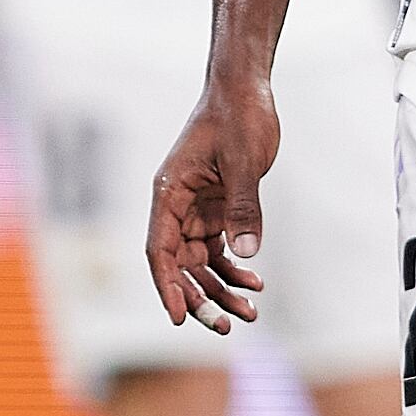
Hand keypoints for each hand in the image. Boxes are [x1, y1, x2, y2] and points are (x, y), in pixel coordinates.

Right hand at [145, 71, 280, 331]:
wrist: (247, 88)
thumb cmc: (238, 115)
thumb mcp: (243, 160)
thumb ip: (243, 207)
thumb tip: (246, 253)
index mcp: (169, 192)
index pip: (160, 249)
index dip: (167, 286)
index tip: (179, 318)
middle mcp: (177, 205)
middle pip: (181, 264)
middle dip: (201, 297)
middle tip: (226, 326)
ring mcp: (196, 208)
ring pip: (201, 262)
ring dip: (222, 288)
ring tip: (250, 313)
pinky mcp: (217, 206)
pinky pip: (220, 247)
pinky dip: (235, 266)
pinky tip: (255, 281)